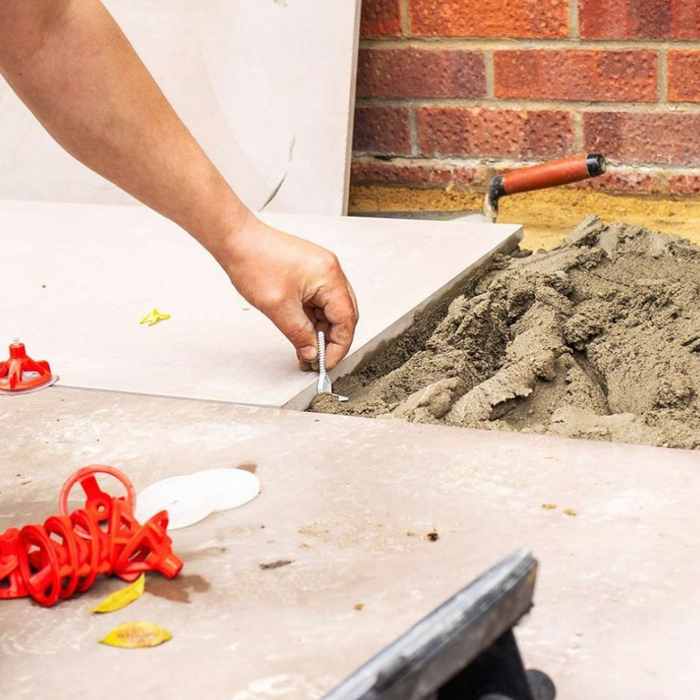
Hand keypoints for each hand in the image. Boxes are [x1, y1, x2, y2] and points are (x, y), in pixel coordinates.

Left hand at [221, 214, 358, 369]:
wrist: (236, 240)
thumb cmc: (254, 261)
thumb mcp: (278, 308)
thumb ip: (299, 334)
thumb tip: (312, 353)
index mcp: (329, 276)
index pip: (346, 319)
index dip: (338, 346)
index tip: (326, 363)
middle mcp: (330, 271)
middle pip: (343, 315)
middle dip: (331, 341)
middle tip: (317, 360)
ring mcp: (321, 271)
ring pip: (330, 310)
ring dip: (320, 331)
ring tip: (305, 350)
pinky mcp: (310, 273)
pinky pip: (319, 302)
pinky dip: (312, 320)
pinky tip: (302, 333)